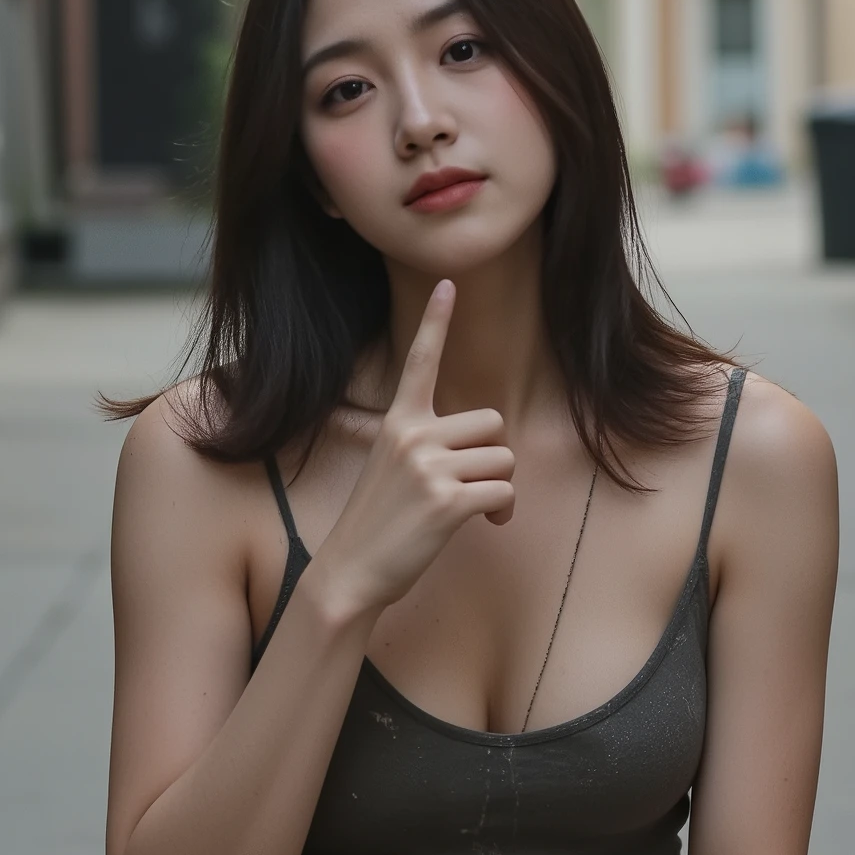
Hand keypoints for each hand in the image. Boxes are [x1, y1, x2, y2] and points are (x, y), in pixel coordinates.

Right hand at [311, 282, 514, 621]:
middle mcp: (413, 436)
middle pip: (493, 423)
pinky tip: (483, 525)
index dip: (436, 321)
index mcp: (398, 422)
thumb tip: (482, 447)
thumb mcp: (391, 469)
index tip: (448, 282)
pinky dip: (502, 511)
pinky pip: (504, 492)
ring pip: (504, 459)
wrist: (350, 571)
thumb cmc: (377, 523)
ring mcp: (429, 467)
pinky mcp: (448, 502)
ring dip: (500, 488)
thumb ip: (428, 446)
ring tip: (476, 510)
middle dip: (493, 457)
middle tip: (474, 486)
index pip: (420, 361)